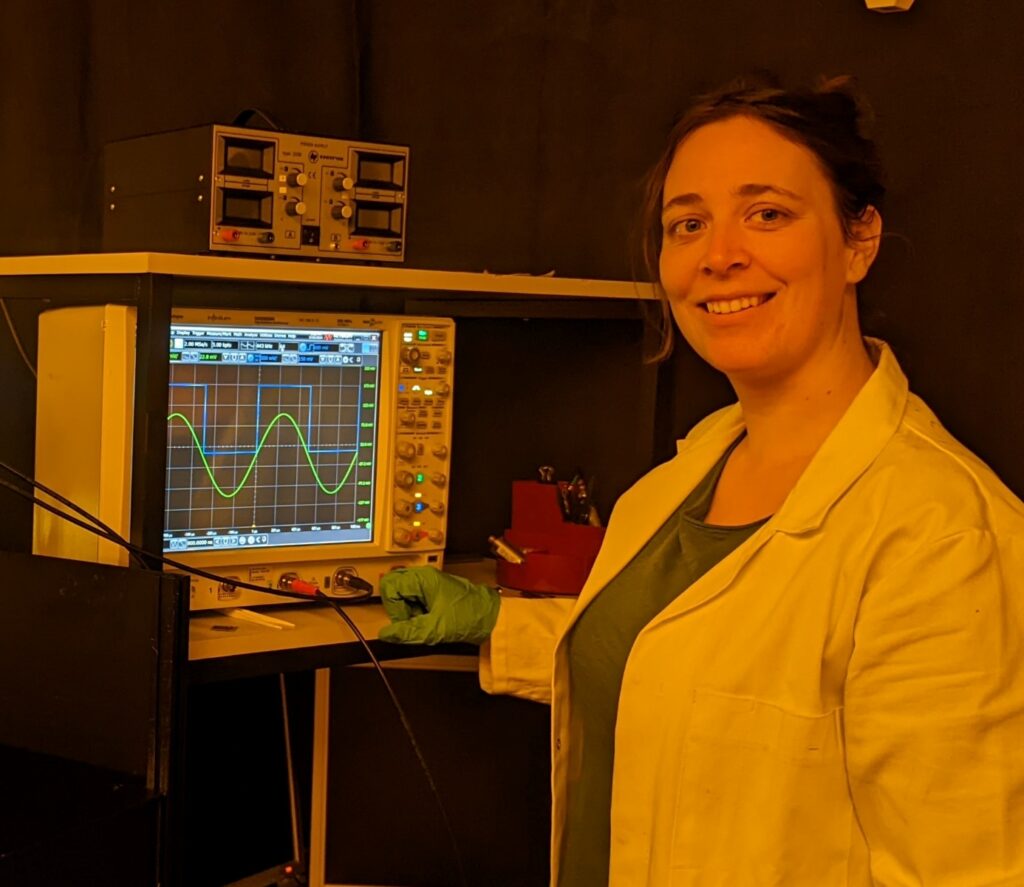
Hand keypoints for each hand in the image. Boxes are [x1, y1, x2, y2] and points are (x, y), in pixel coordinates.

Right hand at [377, 566, 500, 644]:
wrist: (491, 618)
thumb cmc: (471, 615)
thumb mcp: (436, 628)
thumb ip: (408, 632)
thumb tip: (386, 634)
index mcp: (423, 578)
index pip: (390, 587)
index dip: (393, 607)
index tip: (404, 622)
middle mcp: (424, 577)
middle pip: (395, 589)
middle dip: (399, 609)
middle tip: (413, 621)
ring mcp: (429, 585)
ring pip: (404, 597)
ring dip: (409, 613)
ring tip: (426, 623)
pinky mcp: (434, 594)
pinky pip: (415, 602)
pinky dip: (418, 613)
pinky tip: (430, 622)